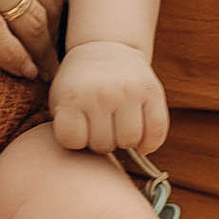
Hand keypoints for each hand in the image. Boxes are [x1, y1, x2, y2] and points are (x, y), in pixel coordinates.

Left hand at [49, 41, 167, 156]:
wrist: (105, 48)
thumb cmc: (79, 84)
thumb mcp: (61, 100)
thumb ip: (67, 129)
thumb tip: (89, 170)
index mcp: (73, 95)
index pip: (73, 141)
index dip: (75, 140)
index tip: (77, 127)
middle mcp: (101, 92)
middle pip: (103, 144)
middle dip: (100, 140)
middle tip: (98, 125)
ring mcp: (129, 91)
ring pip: (130, 140)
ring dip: (124, 140)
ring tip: (116, 127)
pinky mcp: (153, 91)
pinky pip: (157, 131)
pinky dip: (150, 142)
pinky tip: (141, 139)